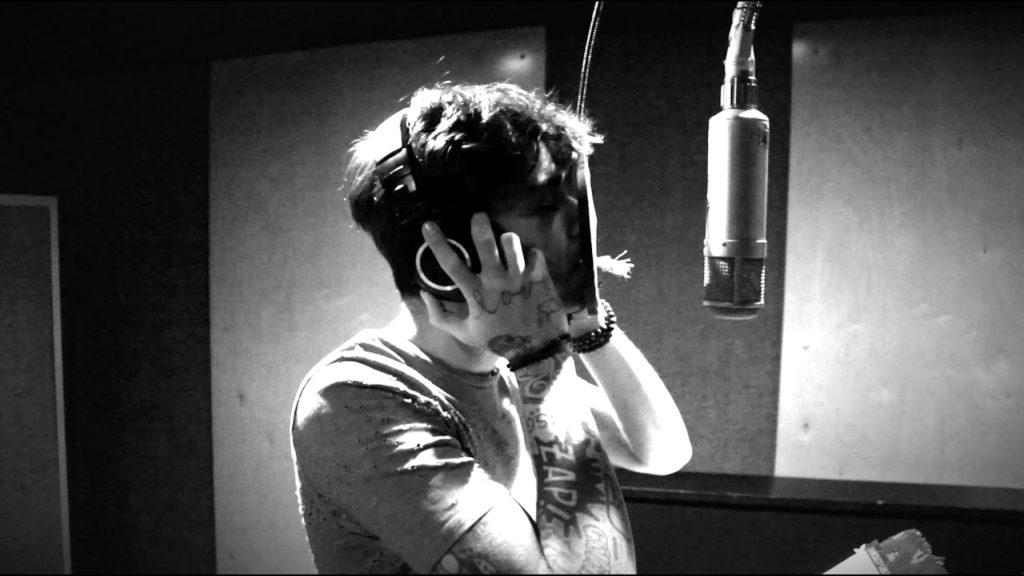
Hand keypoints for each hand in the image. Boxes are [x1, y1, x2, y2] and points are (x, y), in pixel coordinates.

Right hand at [419, 212, 569, 361]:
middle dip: (480, 228)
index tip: (428, 225)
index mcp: (476, 295)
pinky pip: (536, 254)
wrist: (536, 351)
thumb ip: (440, 316)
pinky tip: (528, 261)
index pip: (451, 265)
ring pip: (513, 244)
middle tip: (479, 216)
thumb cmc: (498, 341)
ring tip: (506, 241)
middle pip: (486, 246)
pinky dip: (531, 254)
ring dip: (509, 240)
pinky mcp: (541, 278)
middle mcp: (497, 283)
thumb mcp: (464, 333)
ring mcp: (520, 279)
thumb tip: (424, 294)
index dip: (437, 243)